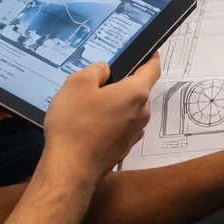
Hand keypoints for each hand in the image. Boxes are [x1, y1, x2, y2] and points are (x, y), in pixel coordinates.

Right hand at [40, 55, 159, 183]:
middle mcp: (142, 114)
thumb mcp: (77, 84)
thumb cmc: (75, 123)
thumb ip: (95, 70)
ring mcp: (134, 134)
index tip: (150, 52)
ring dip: (115, 105)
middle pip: (137, 91)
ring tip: (89, 107)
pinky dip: (110, 123)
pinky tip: (89, 127)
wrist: (70, 171)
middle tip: (98, 83)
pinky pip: (120, 127)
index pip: (152, 69)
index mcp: (136, 93)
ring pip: (128, 111)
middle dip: (122, 85)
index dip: (151, 58)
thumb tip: (106, 71)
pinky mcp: (123, 150)